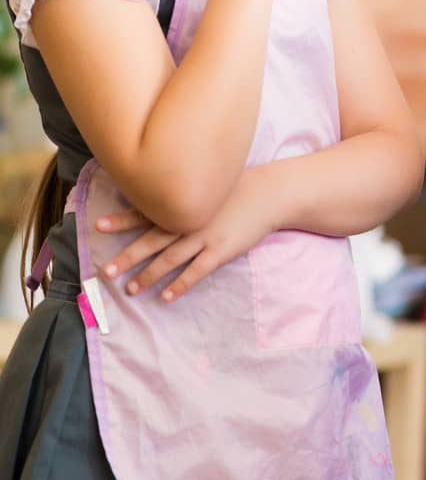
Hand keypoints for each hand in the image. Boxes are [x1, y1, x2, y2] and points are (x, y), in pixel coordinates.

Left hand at [96, 166, 280, 301]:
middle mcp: (190, 220)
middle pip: (152, 241)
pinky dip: (181, 283)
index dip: (122, 220)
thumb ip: (188, 193)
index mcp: (186, 203)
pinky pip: (197, 270)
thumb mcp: (210, 183)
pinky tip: (167, 296)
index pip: (147, 212)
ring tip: (131, 289)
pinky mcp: (222, 250)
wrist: (271, 193)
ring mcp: (205, 236)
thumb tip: (163, 197)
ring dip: (149, 275)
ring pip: (171, 259)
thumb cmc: (239, 187)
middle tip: (106, 271)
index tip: (98, 226)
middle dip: (128, 256)